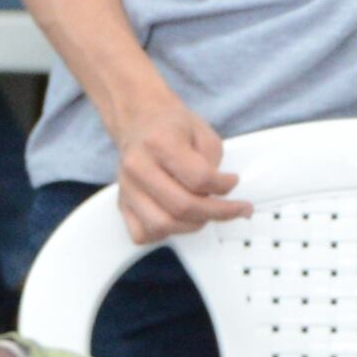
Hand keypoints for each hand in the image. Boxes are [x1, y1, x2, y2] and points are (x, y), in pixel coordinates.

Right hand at [109, 90, 246, 243]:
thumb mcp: (204, 134)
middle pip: (182, 206)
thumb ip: (213, 164)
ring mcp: (126, 187)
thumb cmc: (171, 128)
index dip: (224, 186)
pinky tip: (180, 219)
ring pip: (162, 225)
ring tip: (206, 213)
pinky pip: (143, 233)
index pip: (199, 179)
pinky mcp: (122, 203)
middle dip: (217, 212)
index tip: (233, 182)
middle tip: (234, 208)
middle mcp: (137, 166)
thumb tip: (219, 194)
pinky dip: (166, 233)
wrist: (141, 123)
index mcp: (158, 143)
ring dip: (193, 224)